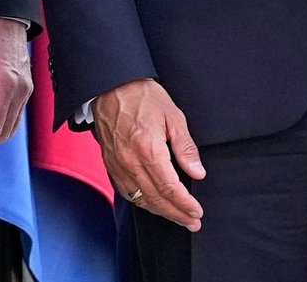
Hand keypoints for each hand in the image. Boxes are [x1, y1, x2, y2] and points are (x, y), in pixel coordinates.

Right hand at [92, 78, 204, 230]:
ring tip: (176, 216)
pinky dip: (140, 201)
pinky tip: (151, 202)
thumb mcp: (172, 115)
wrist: (110, 84)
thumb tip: (197, 172)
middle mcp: (130, 160)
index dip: (185, 204)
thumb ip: (185, 146)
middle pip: (156, 198)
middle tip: (192, 222)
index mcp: (148, 148)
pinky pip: (125, 190)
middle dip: (176, 214)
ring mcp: (117, 163)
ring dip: (160, 211)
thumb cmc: (141, 95)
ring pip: (140, 198)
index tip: (197, 212)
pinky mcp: (109, 162)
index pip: (170, 188)